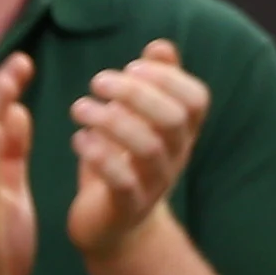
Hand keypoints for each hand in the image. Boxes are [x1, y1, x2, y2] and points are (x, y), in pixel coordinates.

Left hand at [64, 41, 211, 259]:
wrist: (114, 227)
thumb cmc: (125, 164)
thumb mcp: (140, 123)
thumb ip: (153, 85)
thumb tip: (160, 47)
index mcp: (182, 134)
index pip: (196, 99)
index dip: (168, 78)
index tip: (130, 66)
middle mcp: (176, 157)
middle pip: (174, 119)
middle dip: (136, 94)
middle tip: (97, 81)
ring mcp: (155, 183)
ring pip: (148, 147)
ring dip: (111, 121)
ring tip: (78, 108)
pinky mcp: (128, 207)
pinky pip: (122, 181)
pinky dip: (99, 155)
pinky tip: (78, 140)